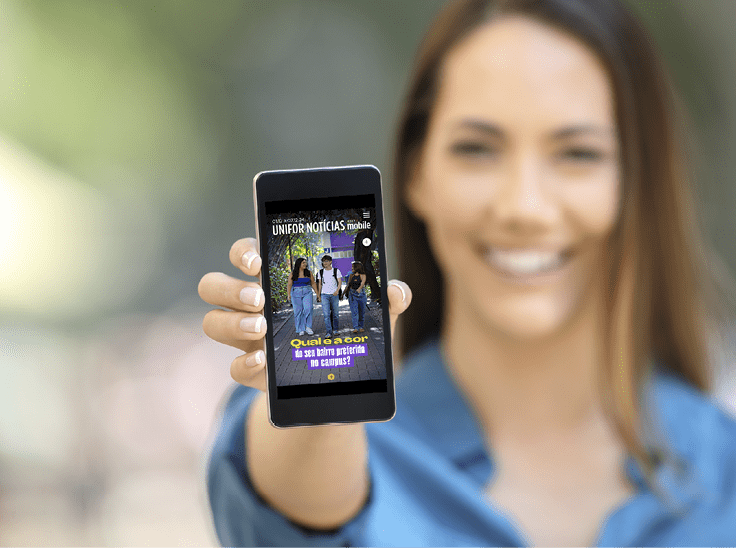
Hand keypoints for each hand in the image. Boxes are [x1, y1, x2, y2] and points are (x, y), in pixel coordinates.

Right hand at [198, 238, 411, 391]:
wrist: (344, 378)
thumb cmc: (353, 331)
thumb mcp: (375, 314)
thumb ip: (389, 300)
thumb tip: (397, 291)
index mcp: (277, 279)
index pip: (244, 253)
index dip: (242, 252)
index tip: (258, 262)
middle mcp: (253, 304)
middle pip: (213, 285)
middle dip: (230, 288)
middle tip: (260, 298)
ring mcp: (248, 338)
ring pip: (213, 322)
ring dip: (232, 323)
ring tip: (262, 328)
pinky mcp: (255, 371)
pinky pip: (233, 367)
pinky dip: (243, 364)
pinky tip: (263, 360)